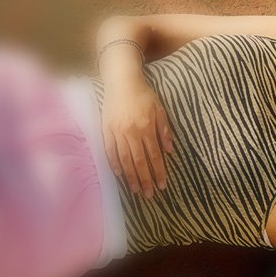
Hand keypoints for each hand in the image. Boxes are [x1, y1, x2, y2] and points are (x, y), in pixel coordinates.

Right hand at [101, 77, 172, 198]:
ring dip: (130, 177)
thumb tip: (169, 150)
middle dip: (144, 180)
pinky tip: (119, 175)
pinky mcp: (106, 130)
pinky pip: (110, 150)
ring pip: (124, 159)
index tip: (162, 185)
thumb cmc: (143, 94)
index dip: (158, 172)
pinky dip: (114, 163)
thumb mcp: (159, 109)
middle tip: (149, 195)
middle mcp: (131, 133)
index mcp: (146, 127)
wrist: (122, 81)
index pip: (154, 155)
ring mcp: (117, 132)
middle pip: (139, 161)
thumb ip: (164, 130)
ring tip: (135, 190)